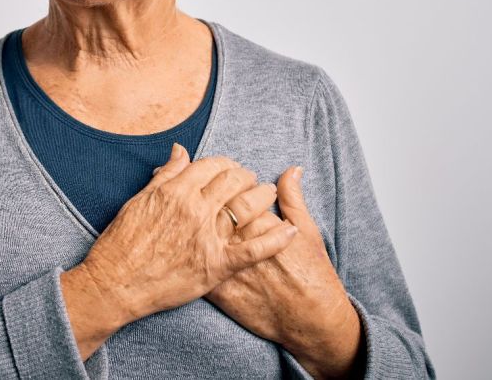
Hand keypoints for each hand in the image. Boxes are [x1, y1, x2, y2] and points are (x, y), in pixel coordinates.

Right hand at [77, 143, 298, 323]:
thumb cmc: (122, 242)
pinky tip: (290, 232)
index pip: (212, 165)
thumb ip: (166, 175)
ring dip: (264, 197)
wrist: (116, 283)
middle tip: (251, 181)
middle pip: (234, 181)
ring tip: (269, 196)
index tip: (230, 169)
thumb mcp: (140, 200)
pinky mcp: (216, 265)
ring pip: (248, 208)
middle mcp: (195, 209)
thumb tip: (181, 151)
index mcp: (176, 191)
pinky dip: (276, 240)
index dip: (226, 164)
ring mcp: (207, 237)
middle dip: (248, 177)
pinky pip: (254, 250)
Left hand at [204, 167, 364, 379]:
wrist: (310, 321)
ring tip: (184, 207)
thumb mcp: (308, 232)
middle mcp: (238, 240)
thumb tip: (292, 170)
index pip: (232, 190)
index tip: (227, 179)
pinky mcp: (219, 290)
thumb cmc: (313, 275)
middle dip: (202, 196)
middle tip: (203, 193)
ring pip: (197, 233)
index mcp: (258, 221)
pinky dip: (184, 252)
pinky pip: (192, 267)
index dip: (227, 182)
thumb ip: (294, 198)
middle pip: (210, 208)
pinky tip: (177, 239)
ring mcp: (226, 266)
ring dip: (186, 215)